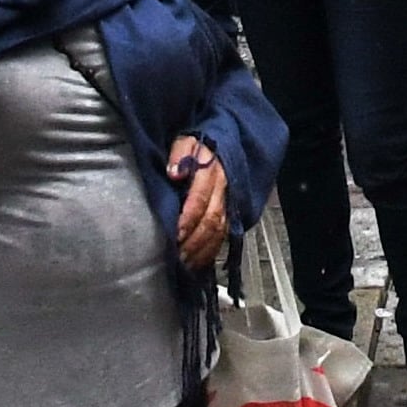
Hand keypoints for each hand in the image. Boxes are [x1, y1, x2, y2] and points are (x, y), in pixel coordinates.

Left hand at [166, 135, 227, 267]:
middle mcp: (224, 188)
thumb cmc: (199, 146)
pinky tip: (198, 262)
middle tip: (178, 256)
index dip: (188, 218)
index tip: (175, 235)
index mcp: (212, 170)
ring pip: (220, 230)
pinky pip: (225, 235)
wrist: (224, 144)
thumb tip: (174, 173)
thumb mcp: (186, 141)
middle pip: (212, 219)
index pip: (201, 198)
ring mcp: (230, 201)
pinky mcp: (232, 211)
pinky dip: (212, 251)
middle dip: (195, 241)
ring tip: (185, 265)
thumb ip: (179, 154)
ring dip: (203, 250)